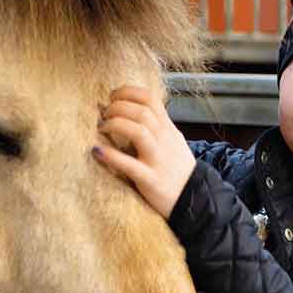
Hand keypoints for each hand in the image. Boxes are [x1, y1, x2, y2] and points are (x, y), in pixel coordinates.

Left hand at [92, 86, 195, 218]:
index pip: (150, 98)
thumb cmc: (177, 170)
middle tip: (104, 114)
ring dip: (115, 124)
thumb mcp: (172, 141)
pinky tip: (97, 151)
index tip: (112, 96)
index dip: (128, 92)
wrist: (196, 200)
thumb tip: (129, 111)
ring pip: (139, 131)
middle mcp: (165, 140)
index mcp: (168, 129)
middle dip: (118, 107)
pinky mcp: (151, 180)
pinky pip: (130, 165)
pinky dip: (111, 156)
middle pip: (142, 111)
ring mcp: (158, 159)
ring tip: (101, 128)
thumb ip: (155, 126)